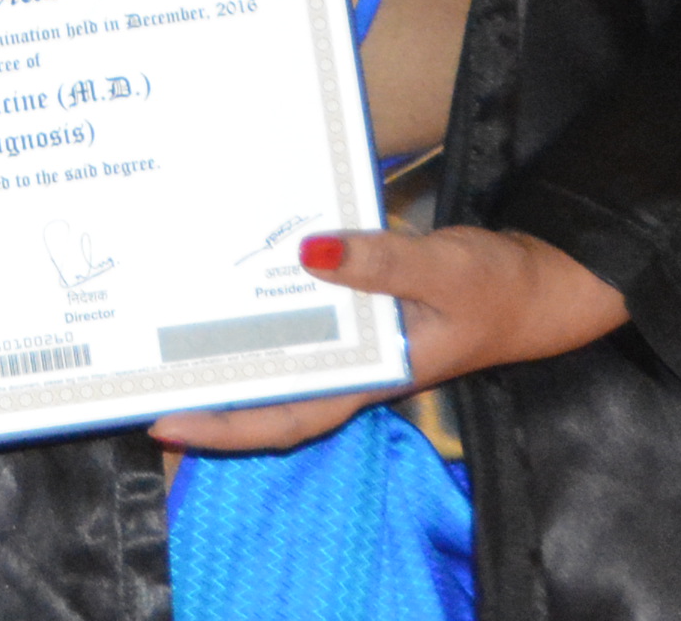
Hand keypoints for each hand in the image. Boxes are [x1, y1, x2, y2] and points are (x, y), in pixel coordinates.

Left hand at [149, 226, 623, 453]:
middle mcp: (352, 367)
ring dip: (232, 345)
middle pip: (268, 394)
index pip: (286, 419)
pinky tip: (233, 275)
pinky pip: (301, 314)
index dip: (225, 429)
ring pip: (280, 355)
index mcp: (368, 378)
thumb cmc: (495, 287)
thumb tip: (307, 252)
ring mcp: (353, 340)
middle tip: (140, 365)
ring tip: (167, 324)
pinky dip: (267, 301)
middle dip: (209, 389)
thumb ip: (380, 262)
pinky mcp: (358, 305)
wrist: (539, 280)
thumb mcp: (440, 270)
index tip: (165, 421)